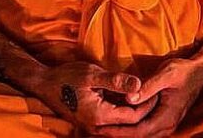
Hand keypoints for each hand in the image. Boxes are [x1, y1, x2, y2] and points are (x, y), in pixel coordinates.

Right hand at [33, 62, 155, 134]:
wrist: (45, 85)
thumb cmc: (67, 77)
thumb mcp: (92, 74)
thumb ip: (116, 81)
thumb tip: (140, 85)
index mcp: (99, 116)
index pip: (133, 116)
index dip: (148, 103)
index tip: (157, 89)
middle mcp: (97, 127)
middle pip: (130, 124)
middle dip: (144, 110)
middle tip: (158, 94)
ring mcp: (94, 127)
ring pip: (123, 124)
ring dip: (135, 111)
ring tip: (148, 95)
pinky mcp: (92, 123)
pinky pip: (114, 121)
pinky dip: (124, 112)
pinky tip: (131, 98)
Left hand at [92, 57, 202, 137]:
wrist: (200, 73)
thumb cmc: (183, 71)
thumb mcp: (166, 74)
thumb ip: (148, 87)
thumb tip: (129, 99)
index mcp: (166, 117)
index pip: (138, 131)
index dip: (118, 131)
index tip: (101, 128)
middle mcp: (166, 125)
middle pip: (137, 136)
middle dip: (117, 134)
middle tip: (95, 130)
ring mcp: (165, 124)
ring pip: (140, 134)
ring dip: (123, 132)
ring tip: (102, 128)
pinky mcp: (163, 119)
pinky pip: (144, 129)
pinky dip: (130, 127)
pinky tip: (118, 121)